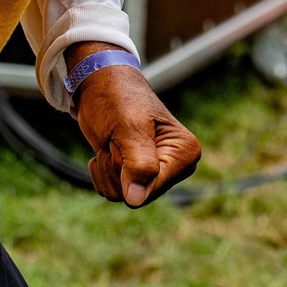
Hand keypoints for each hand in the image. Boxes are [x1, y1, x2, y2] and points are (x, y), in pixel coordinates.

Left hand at [71, 46, 200, 206]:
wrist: (100, 86)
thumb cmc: (118, 99)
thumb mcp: (129, 127)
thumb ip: (139, 164)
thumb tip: (136, 200)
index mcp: (186, 152)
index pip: (152, 187)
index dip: (128, 170)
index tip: (124, 141)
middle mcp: (176, 166)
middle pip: (137, 195)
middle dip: (117, 169)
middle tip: (118, 139)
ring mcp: (156, 172)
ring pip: (123, 195)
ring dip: (108, 169)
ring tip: (114, 141)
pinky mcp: (137, 175)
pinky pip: (113, 192)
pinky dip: (102, 172)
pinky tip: (108, 149)